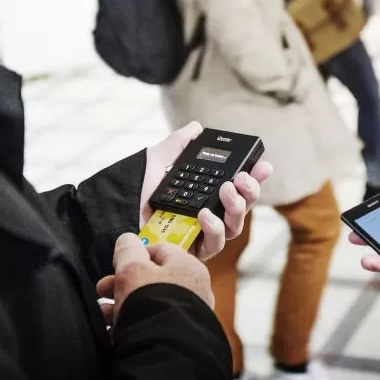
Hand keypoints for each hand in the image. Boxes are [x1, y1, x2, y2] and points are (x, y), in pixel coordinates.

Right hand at [99, 233, 215, 324]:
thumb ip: (128, 250)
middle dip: (122, 283)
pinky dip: (135, 322)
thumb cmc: (151, 302)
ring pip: (151, 301)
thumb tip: (127, 239)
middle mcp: (194, 288)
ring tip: (103, 314)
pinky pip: (155, 321)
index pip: (160, 249)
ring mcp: (189, 313)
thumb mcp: (132, 269)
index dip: (134, 254)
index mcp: (188, 265)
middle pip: (153, 277)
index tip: (115, 265)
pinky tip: (115, 330)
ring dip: (123, 304)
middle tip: (102, 290)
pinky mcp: (181, 334)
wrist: (166, 350)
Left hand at [142, 122, 271, 260]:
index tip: (263, 165)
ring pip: (234, 227)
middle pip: (243, 207)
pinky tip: (205, 213)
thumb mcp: (159, 159)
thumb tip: (196, 128)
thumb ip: (179, 143)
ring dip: (238, 207)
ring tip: (227, 190)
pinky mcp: (192, 251)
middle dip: (251, 191)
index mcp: (207, 193)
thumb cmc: (137, 189)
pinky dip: (214, 228)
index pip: (239, 186)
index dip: (255, 177)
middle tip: (242, 177)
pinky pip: (214, 245)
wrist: (116, 209)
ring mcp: (202, 235)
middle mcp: (209, 214)